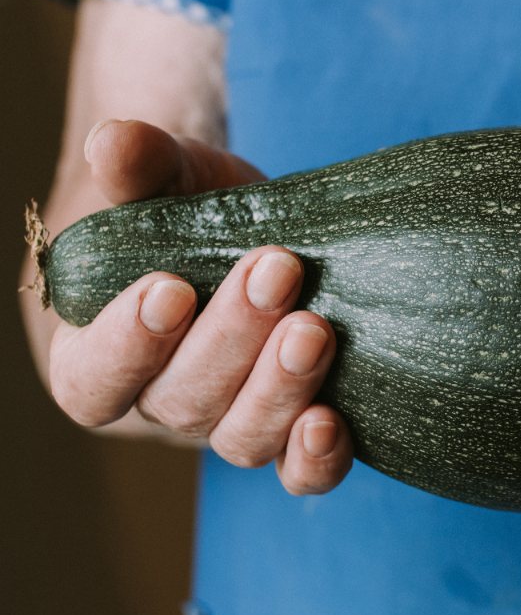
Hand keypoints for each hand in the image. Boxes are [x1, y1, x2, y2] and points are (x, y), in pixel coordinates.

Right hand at [45, 119, 353, 494]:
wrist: (260, 231)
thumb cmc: (193, 210)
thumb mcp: (171, 179)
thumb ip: (142, 166)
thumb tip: (114, 142)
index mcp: (100, 355)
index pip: (93, 378)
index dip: (126, 345)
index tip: (171, 288)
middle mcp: (163, 402)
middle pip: (182, 401)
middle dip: (231, 338)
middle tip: (276, 271)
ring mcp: (231, 422)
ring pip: (241, 438)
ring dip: (279, 389)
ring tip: (315, 329)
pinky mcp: (292, 430)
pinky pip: (299, 472)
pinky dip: (316, 459)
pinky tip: (335, 423)